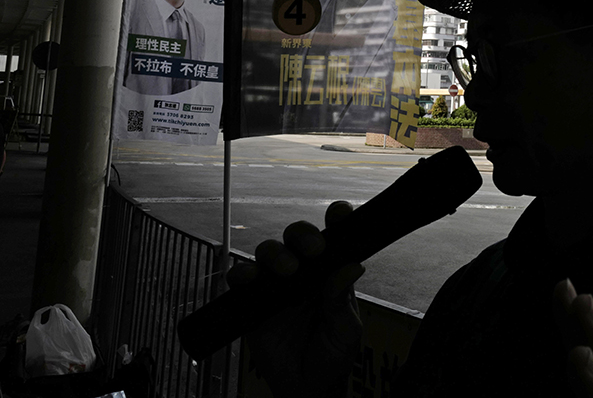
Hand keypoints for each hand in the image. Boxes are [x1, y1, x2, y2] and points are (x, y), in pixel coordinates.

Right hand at [225, 201, 363, 397]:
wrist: (306, 387)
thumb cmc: (332, 355)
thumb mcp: (345, 330)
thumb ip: (341, 300)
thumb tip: (351, 266)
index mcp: (331, 272)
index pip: (335, 238)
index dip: (337, 219)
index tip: (340, 213)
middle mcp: (304, 272)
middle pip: (298, 236)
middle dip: (304, 235)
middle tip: (314, 250)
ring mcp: (276, 284)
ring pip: (269, 251)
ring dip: (276, 253)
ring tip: (288, 270)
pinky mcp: (252, 301)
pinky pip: (241, 279)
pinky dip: (243, 273)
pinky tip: (251, 279)